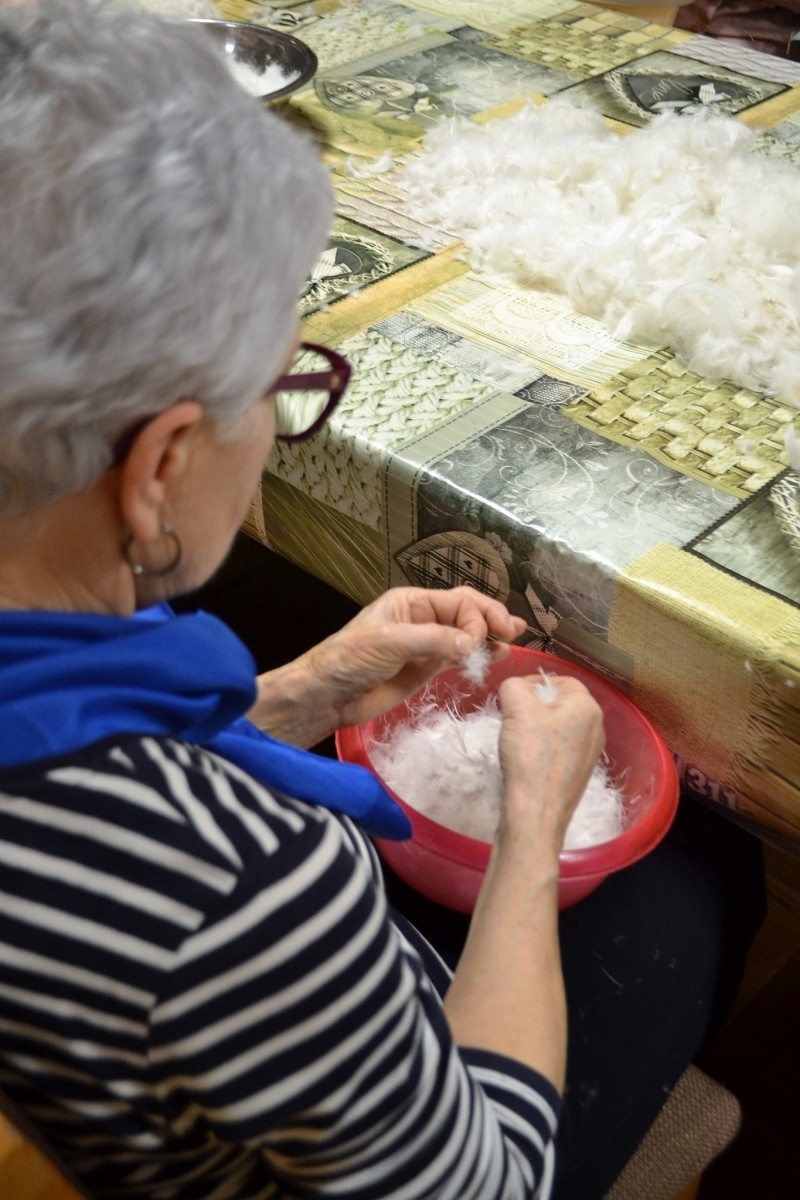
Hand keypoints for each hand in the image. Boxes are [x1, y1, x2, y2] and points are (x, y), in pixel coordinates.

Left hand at [248, 586, 525, 747]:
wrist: (328, 696)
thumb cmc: (349, 659)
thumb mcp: (389, 643)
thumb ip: (433, 640)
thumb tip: (474, 642)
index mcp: (412, 602)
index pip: (457, 601)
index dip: (478, 617)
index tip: (482, 641)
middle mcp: (423, 618)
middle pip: (467, 612)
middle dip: (491, 619)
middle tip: (514, 633)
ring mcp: (427, 644)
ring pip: (467, 634)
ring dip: (490, 637)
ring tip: (512, 643)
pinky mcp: (426, 669)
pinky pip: (459, 657)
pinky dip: (478, 655)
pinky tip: (495, 657)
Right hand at [497, 674, 604, 852]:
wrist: (536, 813)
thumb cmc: (530, 756)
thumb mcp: (516, 708)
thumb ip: (514, 685)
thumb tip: (516, 688)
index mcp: (588, 707)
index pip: (560, 680)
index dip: (533, 683)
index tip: (511, 699)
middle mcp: (596, 727)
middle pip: (559, 702)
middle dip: (533, 707)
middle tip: (512, 721)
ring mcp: (590, 752)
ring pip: (557, 726)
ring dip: (535, 728)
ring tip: (518, 743)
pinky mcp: (579, 772)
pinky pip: (558, 748)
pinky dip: (541, 749)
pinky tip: (527, 761)